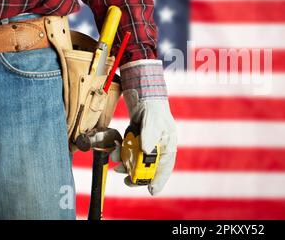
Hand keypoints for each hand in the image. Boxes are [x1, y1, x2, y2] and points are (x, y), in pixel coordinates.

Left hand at [113, 59, 176, 194]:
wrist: (144, 93)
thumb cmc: (153, 107)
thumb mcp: (153, 121)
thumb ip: (149, 136)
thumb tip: (146, 151)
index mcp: (168, 144)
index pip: (165, 166)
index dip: (159, 179)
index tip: (152, 191)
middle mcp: (158, 146)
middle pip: (149, 166)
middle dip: (137, 173)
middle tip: (127, 180)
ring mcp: (147, 142)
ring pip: (137, 159)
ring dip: (126, 163)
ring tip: (117, 165)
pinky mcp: (138, 138)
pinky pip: (130, 150)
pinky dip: (123, 153)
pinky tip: (116, 152)